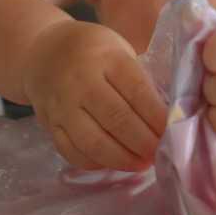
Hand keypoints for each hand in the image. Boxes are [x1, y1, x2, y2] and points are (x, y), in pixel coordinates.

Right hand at [22, 21, 167, 171]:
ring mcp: (62, 105)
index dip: (158, 118)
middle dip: (144, 143)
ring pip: (93, 142)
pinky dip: (95, 163)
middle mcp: (81, 81)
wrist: (42, 52)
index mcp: (106, 58)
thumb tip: (167, 119)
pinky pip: (72, 152)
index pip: (137, 92)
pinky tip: (112, 162)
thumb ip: (139, 80)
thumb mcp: (119, 50)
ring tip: (141, 164)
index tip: (173, 134)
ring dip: (122, 159)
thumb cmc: (92, 51)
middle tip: (161, 155)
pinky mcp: (49, 124)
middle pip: (117, 120)